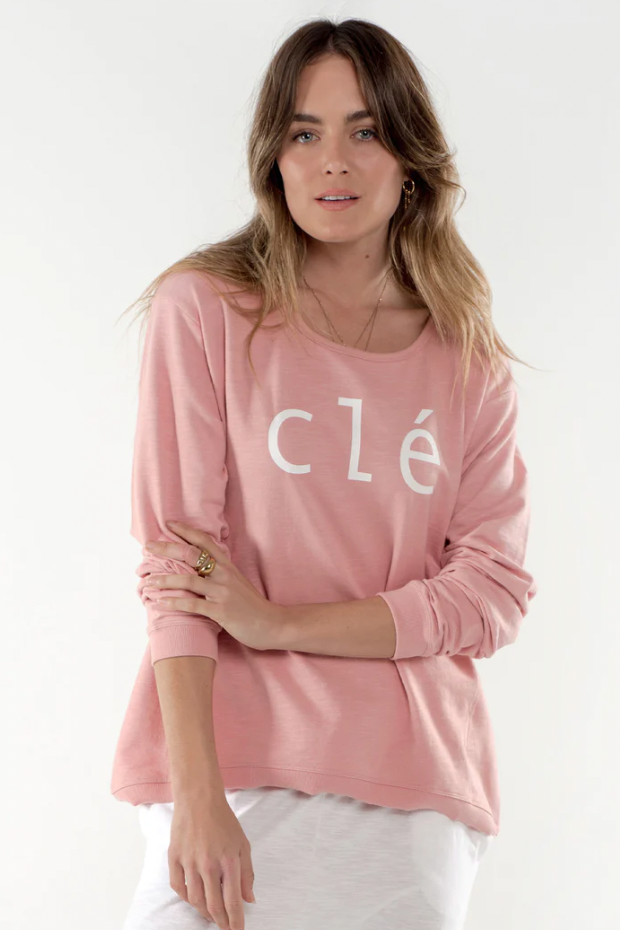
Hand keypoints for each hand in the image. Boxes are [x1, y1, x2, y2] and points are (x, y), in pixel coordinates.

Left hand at [143, 520, 285, 651]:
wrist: (271, 624)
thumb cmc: (251, 605)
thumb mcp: (237, 582)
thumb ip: (219, 572)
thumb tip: (199, 566)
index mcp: (227, 565)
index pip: (204, 541)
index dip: (186, 531)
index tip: (168, 524)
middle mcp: (224, 575)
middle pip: (192, 555)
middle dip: (168, 549)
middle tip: (148, 546)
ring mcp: (223, 592)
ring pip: (189, 580)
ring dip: (165, 579)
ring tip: (148, 580)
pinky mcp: (221, 611)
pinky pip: (193, 605)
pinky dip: (175, 603)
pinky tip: (160, 602)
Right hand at [169, 792, 255, 928]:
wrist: (199, 799)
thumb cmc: (223, 821)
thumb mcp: (243, 844)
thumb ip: (247, 874)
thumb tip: (249, 900)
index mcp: (229, 860)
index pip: (232, 901)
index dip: (236, 921)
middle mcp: (209, 864)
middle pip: (213, 905)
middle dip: (221, 922)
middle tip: (225, 927)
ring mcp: (189, 861)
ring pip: (195, 900)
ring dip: (204, 913)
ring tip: (211, 916)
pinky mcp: (174, 857)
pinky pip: (178, 887)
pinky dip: (186, 898)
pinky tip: (193, 900)